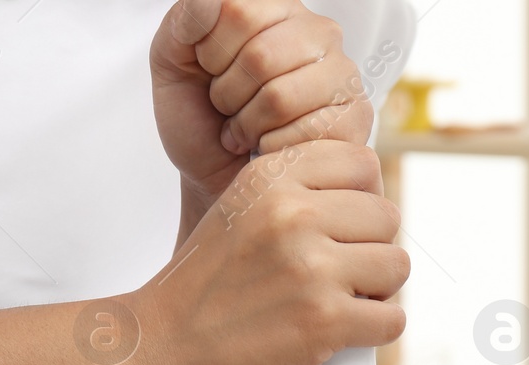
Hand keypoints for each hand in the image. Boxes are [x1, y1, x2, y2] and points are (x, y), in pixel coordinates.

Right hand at [127, 140, 406, 364]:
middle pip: (387, 216)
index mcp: (272, 178)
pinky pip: (392, 318)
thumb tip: (370, 192)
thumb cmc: (204, 288)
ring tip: (337, 303)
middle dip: (369, 249)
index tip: (341, 228)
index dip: (361, 199)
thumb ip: (296, 192)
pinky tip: (342, 334)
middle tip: (335, 276)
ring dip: (377, 291)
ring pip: (397, 265)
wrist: (160, 346)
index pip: (362, 163)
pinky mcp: (325, 320)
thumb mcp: (240, 210)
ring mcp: (311, 267)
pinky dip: (375, 331)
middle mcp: (294, 213)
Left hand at [151, 0, 375, 205]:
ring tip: (246, 130)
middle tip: (228, 109)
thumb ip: (184, 22)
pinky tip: (271, 150)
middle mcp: (316, 32)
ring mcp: (341, 74)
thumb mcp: (172, 64)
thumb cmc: (200, 122)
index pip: (238, 9)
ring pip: (280, 96)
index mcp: (274, 8)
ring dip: (248, 125)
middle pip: (259, 55)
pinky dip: (273, 150)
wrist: (216, 182)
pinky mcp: (355, 117)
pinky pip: (304, 131)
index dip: (211, 53)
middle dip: (228, 95)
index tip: (211, 72)